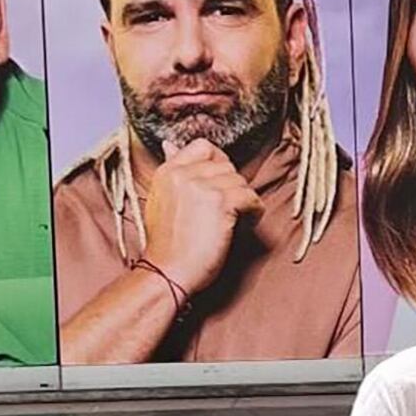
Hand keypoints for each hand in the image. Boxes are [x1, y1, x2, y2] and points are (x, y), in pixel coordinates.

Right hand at [141, 139, 263, 294]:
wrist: (167, 271)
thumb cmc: (168, 244)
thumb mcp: (161, 199)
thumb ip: (172, 172)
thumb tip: (171, 144)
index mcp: (167, 172)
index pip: (202, 146)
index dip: (218, 162)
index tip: (221, 183)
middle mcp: (183, 174)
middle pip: (226, 165)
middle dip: (232, 186)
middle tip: (230, 208)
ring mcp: (201, 186)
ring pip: (240, 181)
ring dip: (244, 200)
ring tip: (237, 219)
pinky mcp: (220, 202)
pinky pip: (251, 196)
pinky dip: (255, 211)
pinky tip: (246, 223)